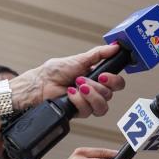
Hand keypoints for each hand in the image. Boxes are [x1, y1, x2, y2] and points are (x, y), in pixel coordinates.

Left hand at [11, 43, 126, 116]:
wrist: (41, 83)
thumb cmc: (56, 71)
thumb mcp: (80, 59)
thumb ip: (99, 54)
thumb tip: (116, 46)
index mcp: (98, 78)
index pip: (117, 84)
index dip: (114, 81)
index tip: (104, 76)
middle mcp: (95, 92)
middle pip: (110, 95)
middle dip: (96, 87)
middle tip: (82, 79)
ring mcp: (88, 103)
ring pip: (102, 107)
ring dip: (90, 95)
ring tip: (77, 87)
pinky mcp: (79, 112)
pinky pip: (88, 111)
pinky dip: (79, 101)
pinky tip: (70, 94)